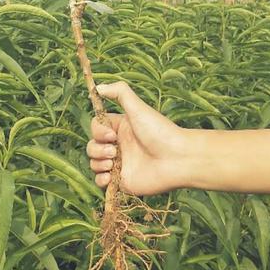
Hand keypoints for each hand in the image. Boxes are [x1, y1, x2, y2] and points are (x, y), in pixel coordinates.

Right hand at [86, 80, 190, 196]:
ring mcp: (120, 165)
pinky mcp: (122, 182)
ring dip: (98, 163)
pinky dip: (100, 180)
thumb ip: (119, 92)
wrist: (177, 159)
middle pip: (92, 146)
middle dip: (97, 148)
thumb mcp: (138, 108)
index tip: (111, 134)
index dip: (98, 131)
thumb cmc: (160, 132)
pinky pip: (101, 182)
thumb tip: (97, 87)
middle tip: (114, 150)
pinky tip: (111, 176)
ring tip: (113, 164)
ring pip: (94, 163)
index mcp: (120, 129)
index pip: (96, 127)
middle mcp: (118, 146)